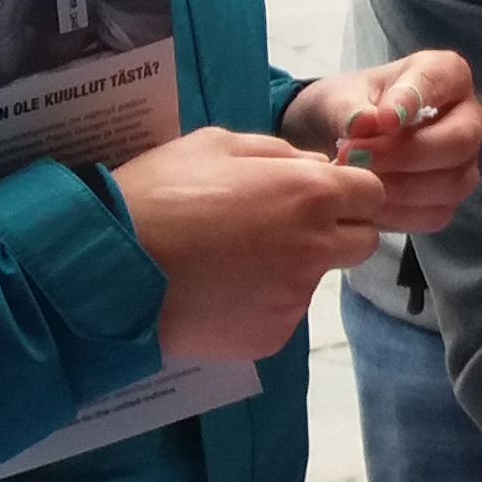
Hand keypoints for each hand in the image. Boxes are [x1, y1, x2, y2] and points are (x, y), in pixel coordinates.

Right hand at [110, 129, 389, 359]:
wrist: (110, 267)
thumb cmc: (158, 193)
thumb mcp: (216, 145)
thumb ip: (278, 154)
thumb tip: (314, 165)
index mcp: (309, 193)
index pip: (372, 193)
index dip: (349, 192)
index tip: (322, 195)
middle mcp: (314, 248)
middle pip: (361, 241)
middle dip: (336, 231)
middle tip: (282, 228)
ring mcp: (294, 297)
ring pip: (316, 278)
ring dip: (291, 268)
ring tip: (231, 259)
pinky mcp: (271, 335)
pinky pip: (282, 313)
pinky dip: (261, 303)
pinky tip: (219, 291)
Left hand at [279, 51, 481, 232]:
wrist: (337, 141)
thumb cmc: (348, 107)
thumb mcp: (338, 98)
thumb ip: (350, 108)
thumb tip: (366, 124)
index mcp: (447, 74)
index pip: (442, 80)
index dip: (413, 100)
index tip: (381, 119)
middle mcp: (468, 117)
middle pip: (459, 140)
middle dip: (405, 154)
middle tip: (353, 156)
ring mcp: (465, 162)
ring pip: (452, 182)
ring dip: (399, 187)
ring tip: (355, 180)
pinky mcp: (450, 198)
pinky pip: (436, 213)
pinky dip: (399, 212)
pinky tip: (367, 202)